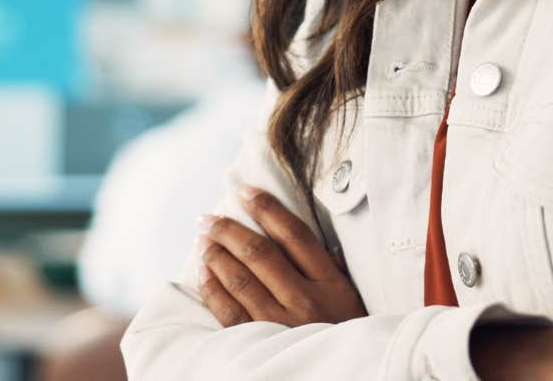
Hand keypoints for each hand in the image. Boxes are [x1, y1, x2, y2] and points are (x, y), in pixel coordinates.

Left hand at [197, 184, 367, 328]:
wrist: (350, 376)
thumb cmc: (346, 332)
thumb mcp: (349, 298)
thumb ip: (329, 268)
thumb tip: (302, 236)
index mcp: (331, 283)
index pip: (294, 234)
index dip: (267, 208)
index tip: (244, 191)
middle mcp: (305, 300)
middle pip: (260, 253)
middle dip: (229, 229)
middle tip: (209, 217)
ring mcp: (281, 323)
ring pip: (240, 279)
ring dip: (216, 254)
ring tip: (203, 239)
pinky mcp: (261, 343)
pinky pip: (229, 312)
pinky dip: (212, 288)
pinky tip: (203, 273)